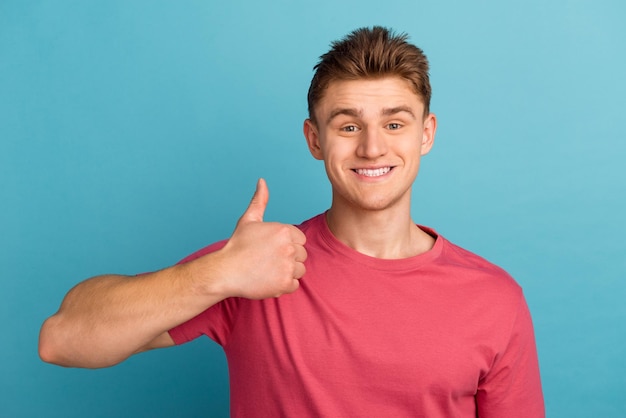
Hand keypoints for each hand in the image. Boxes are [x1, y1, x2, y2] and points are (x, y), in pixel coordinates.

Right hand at [215, 179, 306, 298]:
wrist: (225, 271)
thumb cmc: (237, 245)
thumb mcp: (249, 220)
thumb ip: (260, 200)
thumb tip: (262, 181)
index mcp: (284, 231)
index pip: (300, 240)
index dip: (287, 245)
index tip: (271, 249)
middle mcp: (289, 247)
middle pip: (302, 255)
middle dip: (288, 258)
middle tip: (268, 261)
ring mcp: (288, 266)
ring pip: (300, 270)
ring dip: (287, 272)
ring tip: (268, 270)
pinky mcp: (285, 284)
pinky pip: (294, 285)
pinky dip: (283, 285)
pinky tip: (269, 280)